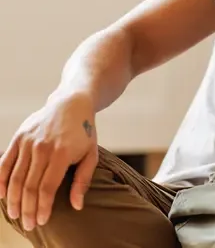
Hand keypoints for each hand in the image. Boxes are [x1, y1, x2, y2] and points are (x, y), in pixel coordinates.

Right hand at [0, 93, 98, 230]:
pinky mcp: (17, 138)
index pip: (47, 187)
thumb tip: (77, 206)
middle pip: (29, 186)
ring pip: (15, 178)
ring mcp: (27, 142)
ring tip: (15, 215)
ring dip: (13, 199)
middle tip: (28, 224)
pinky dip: (0, 181)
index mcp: (62, 153)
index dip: (43, 207)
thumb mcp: (92, 154)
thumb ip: (83, 180)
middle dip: (27, 208)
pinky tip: (1, 195)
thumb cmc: (84, 132)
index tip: (42, 221)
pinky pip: (4, 163)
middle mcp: (42, 148)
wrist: (71, 104)